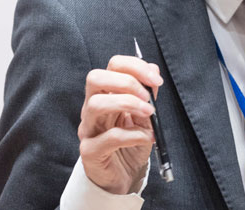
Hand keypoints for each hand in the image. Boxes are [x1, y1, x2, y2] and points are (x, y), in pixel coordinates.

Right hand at [79, 55, 163, 194]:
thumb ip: (147, 94)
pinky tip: (146, 138)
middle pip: (96, 78)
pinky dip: (132, 135)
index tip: (156, 80)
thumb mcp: (144, 116)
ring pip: (96, 104)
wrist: (122, 178)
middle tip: (147, 97)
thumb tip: (153, 71)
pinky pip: (108, 138)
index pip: (112, 66)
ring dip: (127, 104)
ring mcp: (88, 129)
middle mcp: (92, 108)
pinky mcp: (90, 151)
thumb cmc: (130, 145)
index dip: (135, 67)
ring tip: (148, 114)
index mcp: (105, 94)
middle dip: (126, 82)